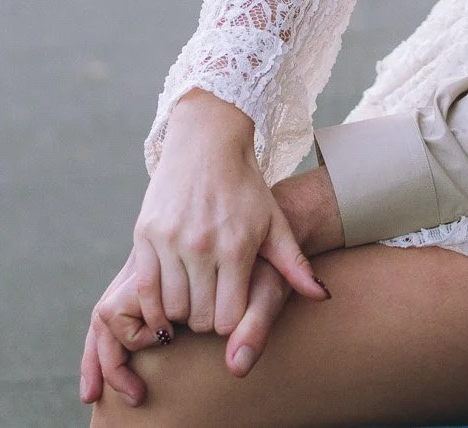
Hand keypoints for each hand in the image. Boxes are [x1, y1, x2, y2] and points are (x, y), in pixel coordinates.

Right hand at [86, 94, 327, 388]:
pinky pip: (143, 291)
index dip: (229, 323)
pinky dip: (153, 306)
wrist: (207, 144)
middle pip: (198, 318)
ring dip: (180, 313)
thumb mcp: (275, 223)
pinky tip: (165, 303)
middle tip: (209, 306)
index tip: (231, 311)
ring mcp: (171, 241)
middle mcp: (202, 246)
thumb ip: (296, 265)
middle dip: (205, 321)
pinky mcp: (145, 235)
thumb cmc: (246, 188)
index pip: (228, 319)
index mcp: (237, 247)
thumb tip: (323, 297)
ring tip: (191, 298)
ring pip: (171, 308)